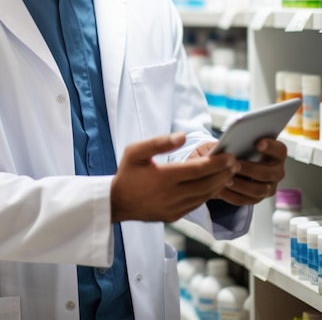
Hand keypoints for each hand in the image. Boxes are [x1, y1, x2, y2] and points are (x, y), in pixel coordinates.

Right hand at [109, 133, 240, 222]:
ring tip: (229, 173)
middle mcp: (171, 194)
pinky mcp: (175, 215)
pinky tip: (213, 185)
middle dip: (224, 173)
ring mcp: (174, 207)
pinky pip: (197, 204)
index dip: (217, 163)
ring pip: (205, 196)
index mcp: (163, 176)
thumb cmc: (127, 173)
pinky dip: (208, 194)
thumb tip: (183, 136)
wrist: (116, 202)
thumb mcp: (136, 151)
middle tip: (236, 163)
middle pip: (206, 183)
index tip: (230, 156)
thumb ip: (160, 142)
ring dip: (219, 184)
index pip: (198, 169)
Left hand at [206, 137, 286, 205]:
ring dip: (241, 185)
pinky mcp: (255, 198)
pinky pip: (245, 199)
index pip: (279, 150)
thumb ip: (235, 141)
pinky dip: (231, 195)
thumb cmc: (235, 150)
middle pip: (268, 173)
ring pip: (258, 190)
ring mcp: (268, 187)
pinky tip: (220, 188)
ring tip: (225, 179)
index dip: (271, 147)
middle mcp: (276, 172)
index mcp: (274, 155)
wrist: (228, 166)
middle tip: (235, 164)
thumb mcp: (233, 142)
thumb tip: (226, 144)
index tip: (258, 143)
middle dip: (250, 169)